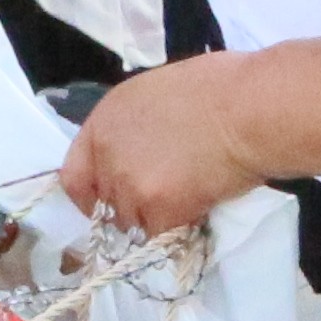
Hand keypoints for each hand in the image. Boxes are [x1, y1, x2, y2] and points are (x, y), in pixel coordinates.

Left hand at [56, 54, 268, 234]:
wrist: (247, 108)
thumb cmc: (217, 88)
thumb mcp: (156, 96)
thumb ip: (136, 128)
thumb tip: (145, 149)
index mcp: (104, 121)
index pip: (74, 175)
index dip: (91, 194)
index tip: (109, 203)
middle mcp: (106, 154)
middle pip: (106, 202)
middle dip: (132, 205)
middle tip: (166, 196)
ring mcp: (128, 183)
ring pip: (133, 221)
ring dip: (156, 218)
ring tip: (188, 199)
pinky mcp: (157, 207)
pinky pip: (161, 232)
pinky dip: (180, 226)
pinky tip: (200, 205)